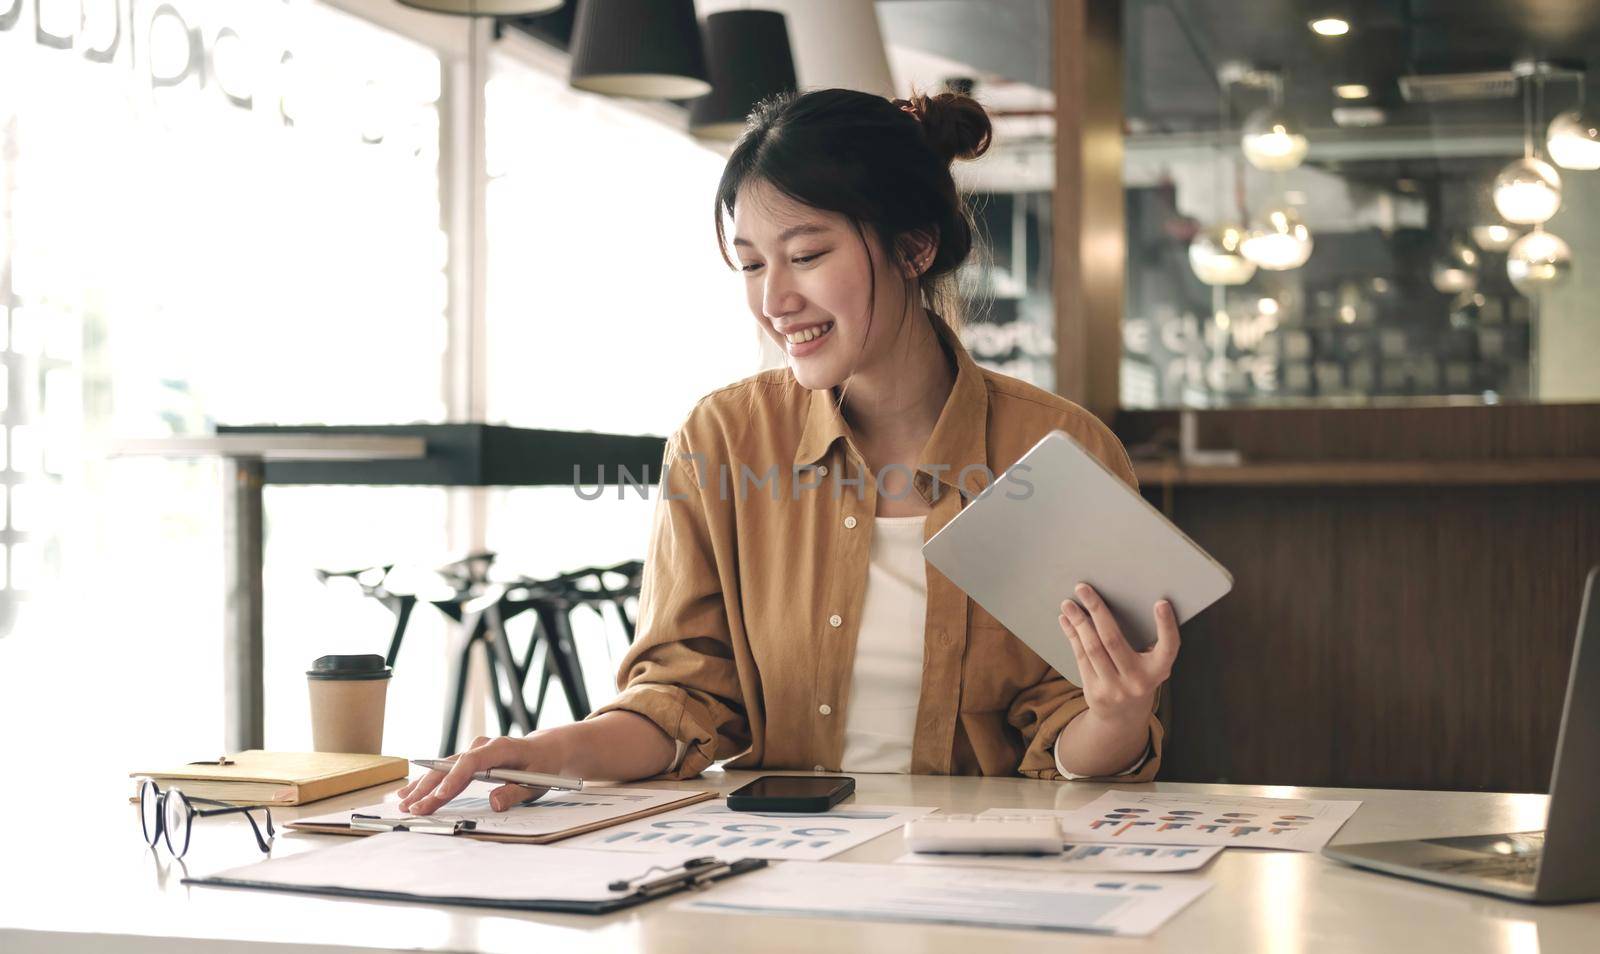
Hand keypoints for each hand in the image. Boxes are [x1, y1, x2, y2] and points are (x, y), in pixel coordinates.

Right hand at [396, 732, 566, 815]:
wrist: (545, 750)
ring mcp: (474, 751)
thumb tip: (494, 803)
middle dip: (431, 788)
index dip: (454, 778)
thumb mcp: (535, 783)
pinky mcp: (469, 759)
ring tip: (403, 802)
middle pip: (451, 767)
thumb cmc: (541, 767)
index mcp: (501, 748)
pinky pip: (445, 771)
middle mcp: (483, 746)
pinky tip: (410, 792)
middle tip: (413, 808)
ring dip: (423, 786)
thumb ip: (514, 793)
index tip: (440, 796)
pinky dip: (428, 783)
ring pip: (443, 769)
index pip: (473, 762)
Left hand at [1059, 582, 1179, 722]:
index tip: (1161, 602)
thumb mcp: (1151, 665)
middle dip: (1097, 610)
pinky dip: (1073, 636)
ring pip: (1092, 648)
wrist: (1123, 718)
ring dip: (1078, 622)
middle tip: (1083, 588)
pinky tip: (1067, 620)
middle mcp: (1137, 681)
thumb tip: (1120, 602)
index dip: (1166, 626)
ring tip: (1068, 603)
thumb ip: (1146, 642)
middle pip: (1113, 640)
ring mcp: (1115, 689)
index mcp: (1158, 671)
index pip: (1168, 648)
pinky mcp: (1095, 692)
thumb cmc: (1140, 678)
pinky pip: (1081, 657)